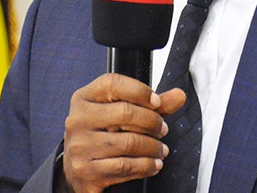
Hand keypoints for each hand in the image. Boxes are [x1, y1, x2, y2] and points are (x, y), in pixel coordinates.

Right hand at [62, 73, 185, 192]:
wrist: (77, 170)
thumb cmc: (102, 135)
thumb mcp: (120, 114)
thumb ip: (151, 105)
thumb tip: (179, 95)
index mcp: (84, 98)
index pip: (113, 83)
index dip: (140, 90)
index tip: (157, 102)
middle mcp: (77, 120)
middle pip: (125, 112)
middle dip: (152, 122)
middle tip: (163, 129)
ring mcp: (80, 146)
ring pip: (129, 142)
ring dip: (153, 147)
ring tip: (161, 149)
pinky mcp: (85, 171)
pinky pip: (125, 167)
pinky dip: (146, 166)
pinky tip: (154, 164)